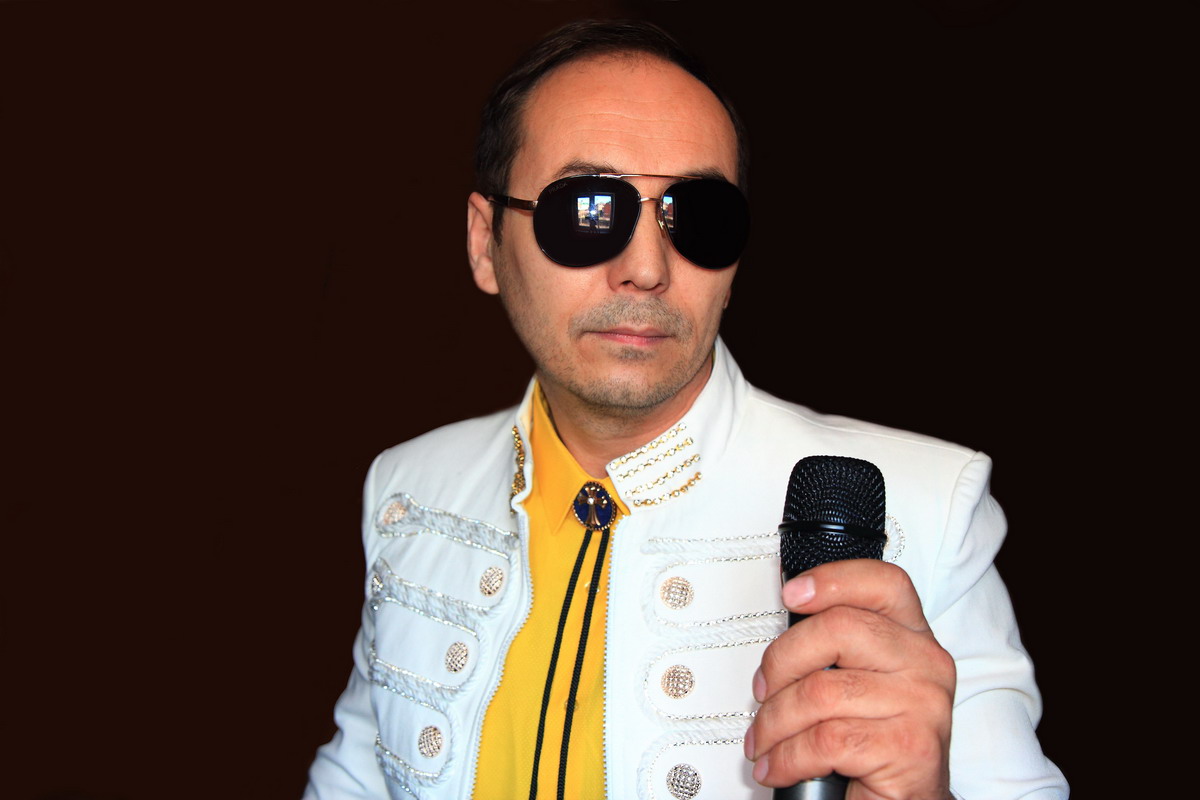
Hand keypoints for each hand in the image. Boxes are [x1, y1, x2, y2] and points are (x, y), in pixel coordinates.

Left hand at [744, 560, 954, 799]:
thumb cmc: (874, 741)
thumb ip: (835, 647)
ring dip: (774, 723)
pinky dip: (788, 757)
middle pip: (838, 629)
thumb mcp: (861, 681)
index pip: (882, 584)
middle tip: (761, 692)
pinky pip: (826, 741)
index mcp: (913, 637)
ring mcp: (923, 704)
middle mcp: (925, 663)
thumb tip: (785, 620)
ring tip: (763, 742)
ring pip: (821, 692)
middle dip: (780, 662)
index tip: (791, 594)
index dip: (832, 580)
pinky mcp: (910, 747)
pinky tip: (778, 766)